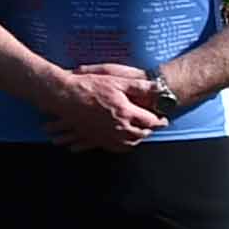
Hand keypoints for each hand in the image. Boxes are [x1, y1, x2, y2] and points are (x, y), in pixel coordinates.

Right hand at [41, 61, 163, 152]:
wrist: (65, 95)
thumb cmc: (89, 86)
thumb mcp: (117, 81)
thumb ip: (140, 86)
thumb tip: (159, 87)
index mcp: (126, 112)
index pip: (150, 121)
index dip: (159, 120)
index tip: (163, 119)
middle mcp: (118, 127)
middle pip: (141, 134)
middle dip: (149, 131)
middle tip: (153, 127)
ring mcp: (106, 134)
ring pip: (129, 143)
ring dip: (138, 139)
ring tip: (141, 134)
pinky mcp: (96, 137)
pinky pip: (115, 147)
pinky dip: (123, 146)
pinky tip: (125, 142)